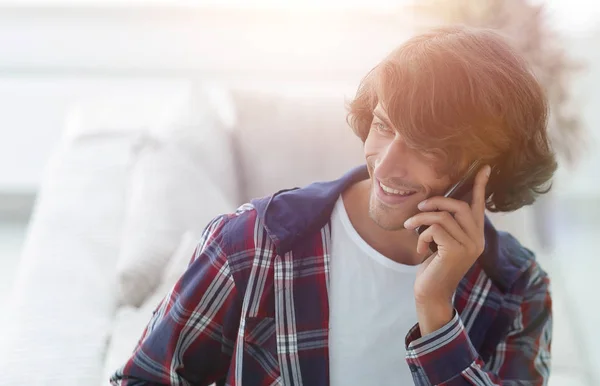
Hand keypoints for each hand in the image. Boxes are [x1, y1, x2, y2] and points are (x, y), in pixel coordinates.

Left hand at [403, 165, 490, 332]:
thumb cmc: (433, 266)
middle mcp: (477, 239)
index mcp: (475, 235)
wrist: (431, 293)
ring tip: (410, 226)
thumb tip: (437, 203)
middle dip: (436, 201)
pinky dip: (422, 234)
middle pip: (458, 205)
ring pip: (443, 216)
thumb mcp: (442, 242)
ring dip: (422, 218)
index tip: (483, 167)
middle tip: (419, 207)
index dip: (479, 186)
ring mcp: (468, 246)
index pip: (479, 206)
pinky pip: (435, 228)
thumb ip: (446, 225)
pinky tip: (419, 248)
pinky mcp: (455, 251)